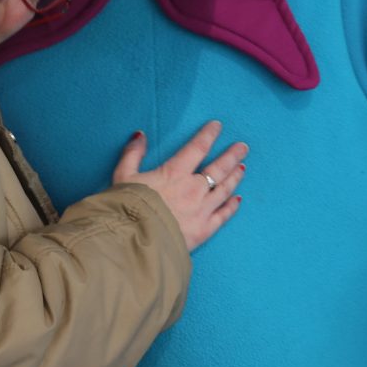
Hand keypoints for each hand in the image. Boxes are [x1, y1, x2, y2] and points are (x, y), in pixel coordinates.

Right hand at [113, 120, 246, 250]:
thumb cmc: (127, 208)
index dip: (208, 135)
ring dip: (234, 177)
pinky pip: (222, 216)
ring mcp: (201, 210)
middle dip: (232, 156)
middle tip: (243, 147)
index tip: (217, 126)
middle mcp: (193, 188)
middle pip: (218, 168)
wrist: (135, 241)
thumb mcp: (123, 176)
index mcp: (175, 173)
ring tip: (242, 168)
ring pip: (224, 189)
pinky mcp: (204, 230)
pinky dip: (231, 207)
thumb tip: (140, 135)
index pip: (197, 148)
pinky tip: (238, 200)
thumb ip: (132, 154)